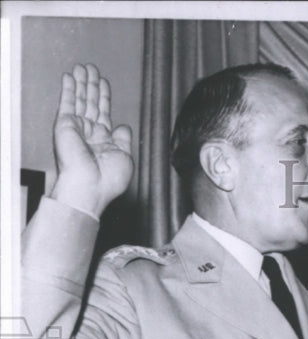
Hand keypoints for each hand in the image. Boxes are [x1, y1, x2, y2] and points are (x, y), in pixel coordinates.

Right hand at [50, 63, 133, 216]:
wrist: (90, 187)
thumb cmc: (108, 180)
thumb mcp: (125, 157)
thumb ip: (124, 140)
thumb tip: (124, 125)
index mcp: (104, 140)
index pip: (103, 113)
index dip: (104, 97)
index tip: (104, 83)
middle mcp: (89, 133)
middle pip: (91, 103)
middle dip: (92, 85)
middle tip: (92, 68)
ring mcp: (77, 128)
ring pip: (79, 99)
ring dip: (81, 83)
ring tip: (84, 67)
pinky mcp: (65, 125)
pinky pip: (67, 103)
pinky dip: (68, 89)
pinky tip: (70, 76)